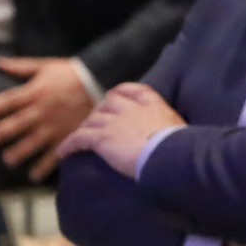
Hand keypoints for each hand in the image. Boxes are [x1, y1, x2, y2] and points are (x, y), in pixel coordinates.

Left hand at [0, 57, 99, 180]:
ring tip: (8, 160)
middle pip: (15, 125)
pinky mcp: (68, 136)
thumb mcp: (47, 66)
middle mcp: (41, 111)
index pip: (7, 101)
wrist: (104, 83)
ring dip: (17, 153)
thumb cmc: (73, 74)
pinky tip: (33, 176)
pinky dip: (43, 167)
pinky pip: (54, 155)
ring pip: (31, 143)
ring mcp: (54, 126)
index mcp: (34, 92)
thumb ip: (21, 66)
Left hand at [54, 80, 178, 178]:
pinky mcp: (102, 138)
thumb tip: (173, 139)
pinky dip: (68, 145)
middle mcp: (130, 109)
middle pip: (107, 103)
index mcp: (152, 104)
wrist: (171, 155)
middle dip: (100, 112)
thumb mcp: (179, 130)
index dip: (121, 93)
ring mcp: (114, 122)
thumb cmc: (181, 147)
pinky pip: (78, 138)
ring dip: (84, 129)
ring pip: (91, 120)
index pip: (131, 90)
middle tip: (96, 124)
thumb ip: (168, 128)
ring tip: (79, 140)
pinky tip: (63, 153)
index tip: (116, 98)